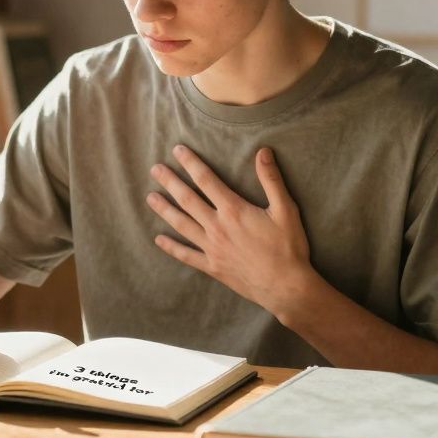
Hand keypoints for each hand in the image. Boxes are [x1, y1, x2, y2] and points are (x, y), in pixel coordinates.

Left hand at [146, 144, 315, 316]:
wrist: (286, 287)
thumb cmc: (288, 247)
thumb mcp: (285, 210)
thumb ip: (271, 180)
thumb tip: (263, 151)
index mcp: (233, 210)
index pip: (206, 180)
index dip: (191, 163)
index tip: (177, 150)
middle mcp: (217, 227)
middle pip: (187, 199)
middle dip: (170, 182)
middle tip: (154, 169)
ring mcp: (211, 248)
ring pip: (181, 224)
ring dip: (164, 210)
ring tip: (150, 198)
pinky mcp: (212, 267)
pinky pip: (186, 255)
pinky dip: (171, 247)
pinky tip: (158, 240)